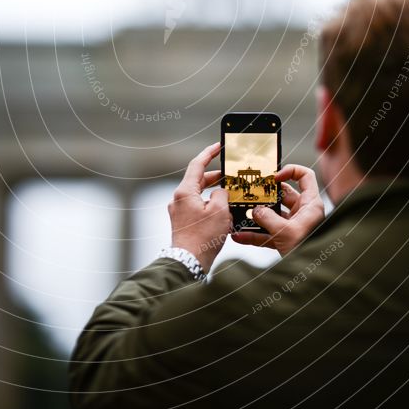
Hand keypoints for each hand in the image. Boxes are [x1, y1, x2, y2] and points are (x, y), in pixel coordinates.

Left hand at [168, 142, 231, 272]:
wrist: (189, 263)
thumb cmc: (202, 238)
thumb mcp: (220, 211)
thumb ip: (222, 194)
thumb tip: (220, 192)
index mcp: (185, 192)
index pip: (197, 164)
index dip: (209, 153)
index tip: (218, 146)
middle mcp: (178, 199)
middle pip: (198, 180)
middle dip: (215, 176)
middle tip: (230, 173)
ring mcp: (179, 211)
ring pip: (199, 194)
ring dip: (214, 193)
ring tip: (230, 195)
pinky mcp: (182, 222)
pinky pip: (197, 207)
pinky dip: (210, 206)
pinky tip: (223, 214)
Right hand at [231, 164, 324, 256]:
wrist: (311, 277)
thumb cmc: (308, 252)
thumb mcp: (286, 232)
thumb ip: (268, 218)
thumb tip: (255, 210)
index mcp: (310, 204)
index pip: (304, 176)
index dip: (289, 171)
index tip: (273, 177)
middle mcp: (302, 213)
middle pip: (282, 195)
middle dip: (264, 195)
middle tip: (250, 193)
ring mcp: (293, 226)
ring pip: (271, 215)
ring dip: (255, 217)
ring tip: (240, 215)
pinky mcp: (284, 239)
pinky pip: (267, 233)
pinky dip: (254, 234)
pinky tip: (240, 236)